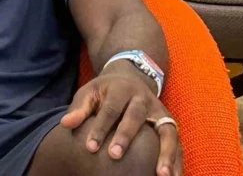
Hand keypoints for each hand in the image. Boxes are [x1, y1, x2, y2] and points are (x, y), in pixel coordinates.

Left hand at [60, 62, 181, 175]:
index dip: (100, 128)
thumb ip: (79, 109)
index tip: (90, 147)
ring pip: (166, 130)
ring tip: (162, 175)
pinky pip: (177, 141)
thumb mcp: (90, 92)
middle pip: (135, 117)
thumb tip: (65, 124)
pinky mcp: (169, 122)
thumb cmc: (105, 91)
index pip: (110, 109)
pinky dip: (177, 159)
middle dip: (125, 136)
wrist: (130, 76)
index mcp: (121, 89)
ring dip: (165, 153)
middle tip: (114, 156)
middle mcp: (143, 98)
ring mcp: (159, 110)